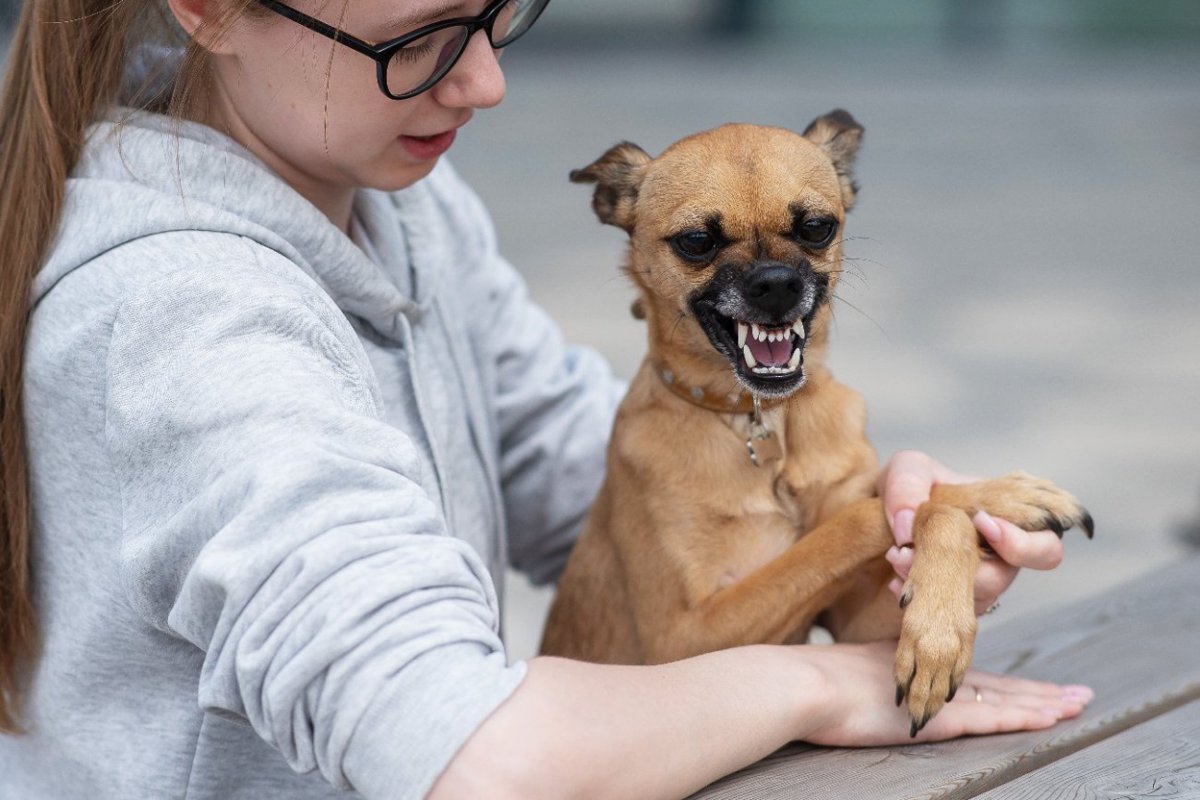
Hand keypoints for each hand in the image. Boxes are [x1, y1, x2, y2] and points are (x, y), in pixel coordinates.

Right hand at [801, 641, 1091, 745]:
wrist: (803, 684)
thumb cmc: (810, 683)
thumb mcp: (841, 675)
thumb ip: (858, 680)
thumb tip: (848, 686)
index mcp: (909, 663)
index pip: (966, 674)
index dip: (1001, 681)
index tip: (1030, 684)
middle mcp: (928, 673)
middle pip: (994, 684)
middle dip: (1036, 690)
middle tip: (1075, 694)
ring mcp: (934, 693)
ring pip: (1002, 699)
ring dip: (1041, 703)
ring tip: (1077, 705)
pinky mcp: (936, 716)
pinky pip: (990, 717)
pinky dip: (1021, 716)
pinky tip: (1048, 719)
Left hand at [877, 450, 1065, 615]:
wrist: (883, 511)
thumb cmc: (912, 487)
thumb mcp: (908, 468)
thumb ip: (907, 485)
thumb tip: (905, 531)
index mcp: (1008, 523)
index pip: (1045, 548)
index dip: (1023, 546)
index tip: (981, 522)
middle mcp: (998, 560)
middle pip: (1000, 580)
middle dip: (958, 569)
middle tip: (911, 550)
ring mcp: (974, 585)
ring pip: (967, 600)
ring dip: (929, 583)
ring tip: (896, 558)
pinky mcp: (948, 603)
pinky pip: (940, 613)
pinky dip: (917, 597)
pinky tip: (895, 582)